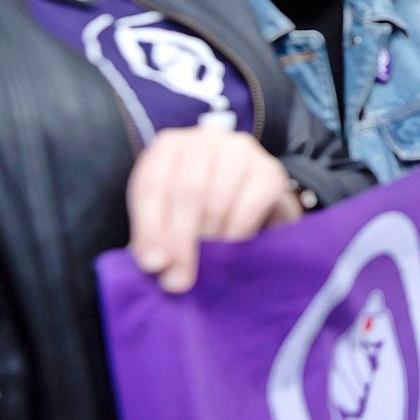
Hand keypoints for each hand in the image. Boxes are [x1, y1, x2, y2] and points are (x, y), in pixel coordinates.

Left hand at [127, 128, 301, 292]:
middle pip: (186, 193)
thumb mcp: (168, 216)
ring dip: (210, 241)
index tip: (153, 265)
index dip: (150, 228)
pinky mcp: (270, 170)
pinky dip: (236, 235)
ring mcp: (241, 150)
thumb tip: (155, 264)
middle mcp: (205, 139)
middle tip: (178, 280)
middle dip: (180, 242)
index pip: (152, 186)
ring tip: (206, 261)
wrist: (250, 197)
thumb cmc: (200, 207)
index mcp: (168, 146)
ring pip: (216, 201)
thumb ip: (155, 238)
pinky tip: (231, 246)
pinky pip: (248, 208)